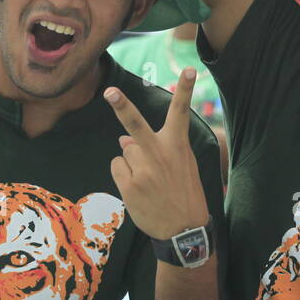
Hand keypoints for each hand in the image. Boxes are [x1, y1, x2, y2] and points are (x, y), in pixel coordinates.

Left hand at [105, 67, 209, 242]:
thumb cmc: (183, 192)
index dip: (186, 89)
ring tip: (148, 180)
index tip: (190, 70)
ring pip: (125, 150)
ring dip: (131, 160)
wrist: (183, 229)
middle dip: (122, 106)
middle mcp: (160, 154)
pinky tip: (139, 188)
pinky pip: (117, 167)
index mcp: (177, 145)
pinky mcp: (130, 186)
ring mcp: (143, 171)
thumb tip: (123, 140)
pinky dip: (123, 174)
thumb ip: (156, 147)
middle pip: (135, 125)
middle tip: (109, 92)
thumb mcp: (180, 165)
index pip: (182, 111)